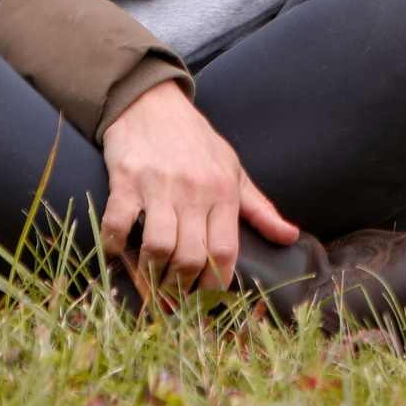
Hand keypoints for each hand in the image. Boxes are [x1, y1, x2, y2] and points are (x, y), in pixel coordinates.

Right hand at [99, 81, 298, 301]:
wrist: (152, 102)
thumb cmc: (196, 141)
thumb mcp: (234, 169)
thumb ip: (260, 208)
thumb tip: (290, 235)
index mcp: (223, 191)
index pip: (225, 251)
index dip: (215, 285)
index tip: (205, 302)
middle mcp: (194, 190)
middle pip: (192, 257)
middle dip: (181, 289)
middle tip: (173, 301)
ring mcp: (159, 185)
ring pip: (158, 246)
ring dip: (152, 275)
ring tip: (150, 284)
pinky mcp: (126, 179)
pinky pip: (118, 224)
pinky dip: (115, 247)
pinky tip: (118, 254)